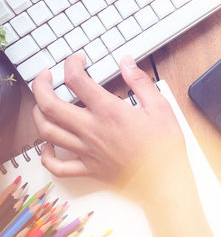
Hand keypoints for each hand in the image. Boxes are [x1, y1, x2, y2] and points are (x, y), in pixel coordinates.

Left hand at [31, 54, 183, 182]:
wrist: (164, 178)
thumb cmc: (164, 146)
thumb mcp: (160, 106)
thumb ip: (140, 82)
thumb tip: (127, 62)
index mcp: (109, 111)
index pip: (76, 81)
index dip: (71, 64)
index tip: (77, 61)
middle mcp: (92, 130)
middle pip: (49, 105)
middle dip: (40, 85)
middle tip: (45, 77)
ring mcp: (87, 150)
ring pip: (47, 131)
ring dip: (38, 114)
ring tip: (41, 104)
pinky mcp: (89, 168)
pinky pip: (57, 166)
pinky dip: (46, 155)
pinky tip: (48, 146)